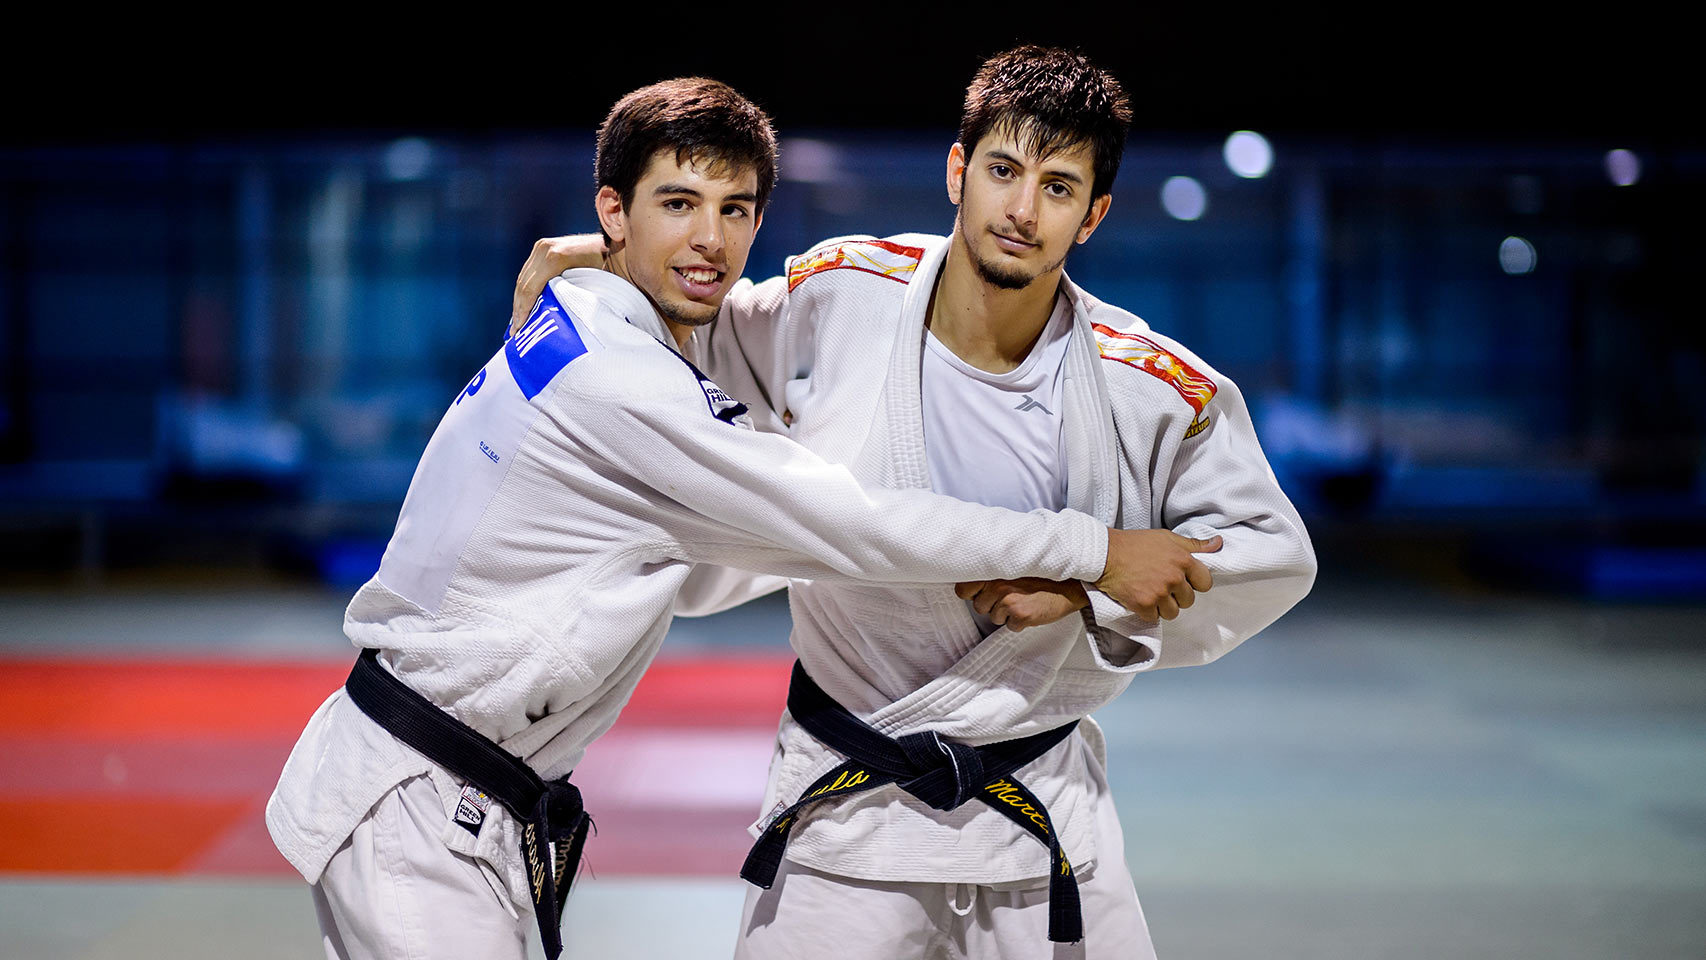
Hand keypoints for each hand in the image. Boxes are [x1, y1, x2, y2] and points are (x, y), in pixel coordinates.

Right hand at [510, 234, 607, 333]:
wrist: (613, 242)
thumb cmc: (609, 266)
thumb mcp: (595, 284)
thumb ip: (575, 298)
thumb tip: (557, 324)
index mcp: (555, 257)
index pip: (530, 288)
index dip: (523, 310)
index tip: (519, 329)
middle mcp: (544, 249)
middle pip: (523, 284)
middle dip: (518, 309)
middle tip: (515, 332)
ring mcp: (542, 246)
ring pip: (523, 279)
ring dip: (519, 301)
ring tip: (517, 323)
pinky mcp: (542, 248)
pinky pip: (529, 273)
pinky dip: (525, 291)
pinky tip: (524, 307)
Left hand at [954, 578, 1088, 630]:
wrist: (1071, 582)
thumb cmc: (1044, 573)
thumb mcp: (1015, 564)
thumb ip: (995, 570)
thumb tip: (973, 582)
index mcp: (994, 570)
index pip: (963, 589)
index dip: (971, 593)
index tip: (979, 593)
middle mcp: (998, 585)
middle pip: (979, 606)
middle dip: (991, 605)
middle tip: (1010, 596)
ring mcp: (1009, 601)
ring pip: (994, 618)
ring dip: (1006, 614)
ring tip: (1023, 601)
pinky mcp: (1021, 615)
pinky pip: (1011, 626)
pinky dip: (1020, 622)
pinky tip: (1030, 609)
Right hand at [1094, 529, 1220, 620]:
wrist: (1103, 554)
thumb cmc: (1135, 544)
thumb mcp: (1166, 538)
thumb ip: (1193, 545)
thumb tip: (1218, 544)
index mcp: (1183, 560)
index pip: (1205, 583)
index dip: (1194, 583)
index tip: (1182, 580)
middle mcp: (1174, 577)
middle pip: (1189, 600)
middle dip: (1177, 596)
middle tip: (1161, 585)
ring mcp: (1158, 593)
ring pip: (1173, 612)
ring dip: (1162, 606)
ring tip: (1150, 593)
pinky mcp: (1143, 605)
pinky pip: (1154, 618)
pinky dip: (1147, 612)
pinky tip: (1139, 598)